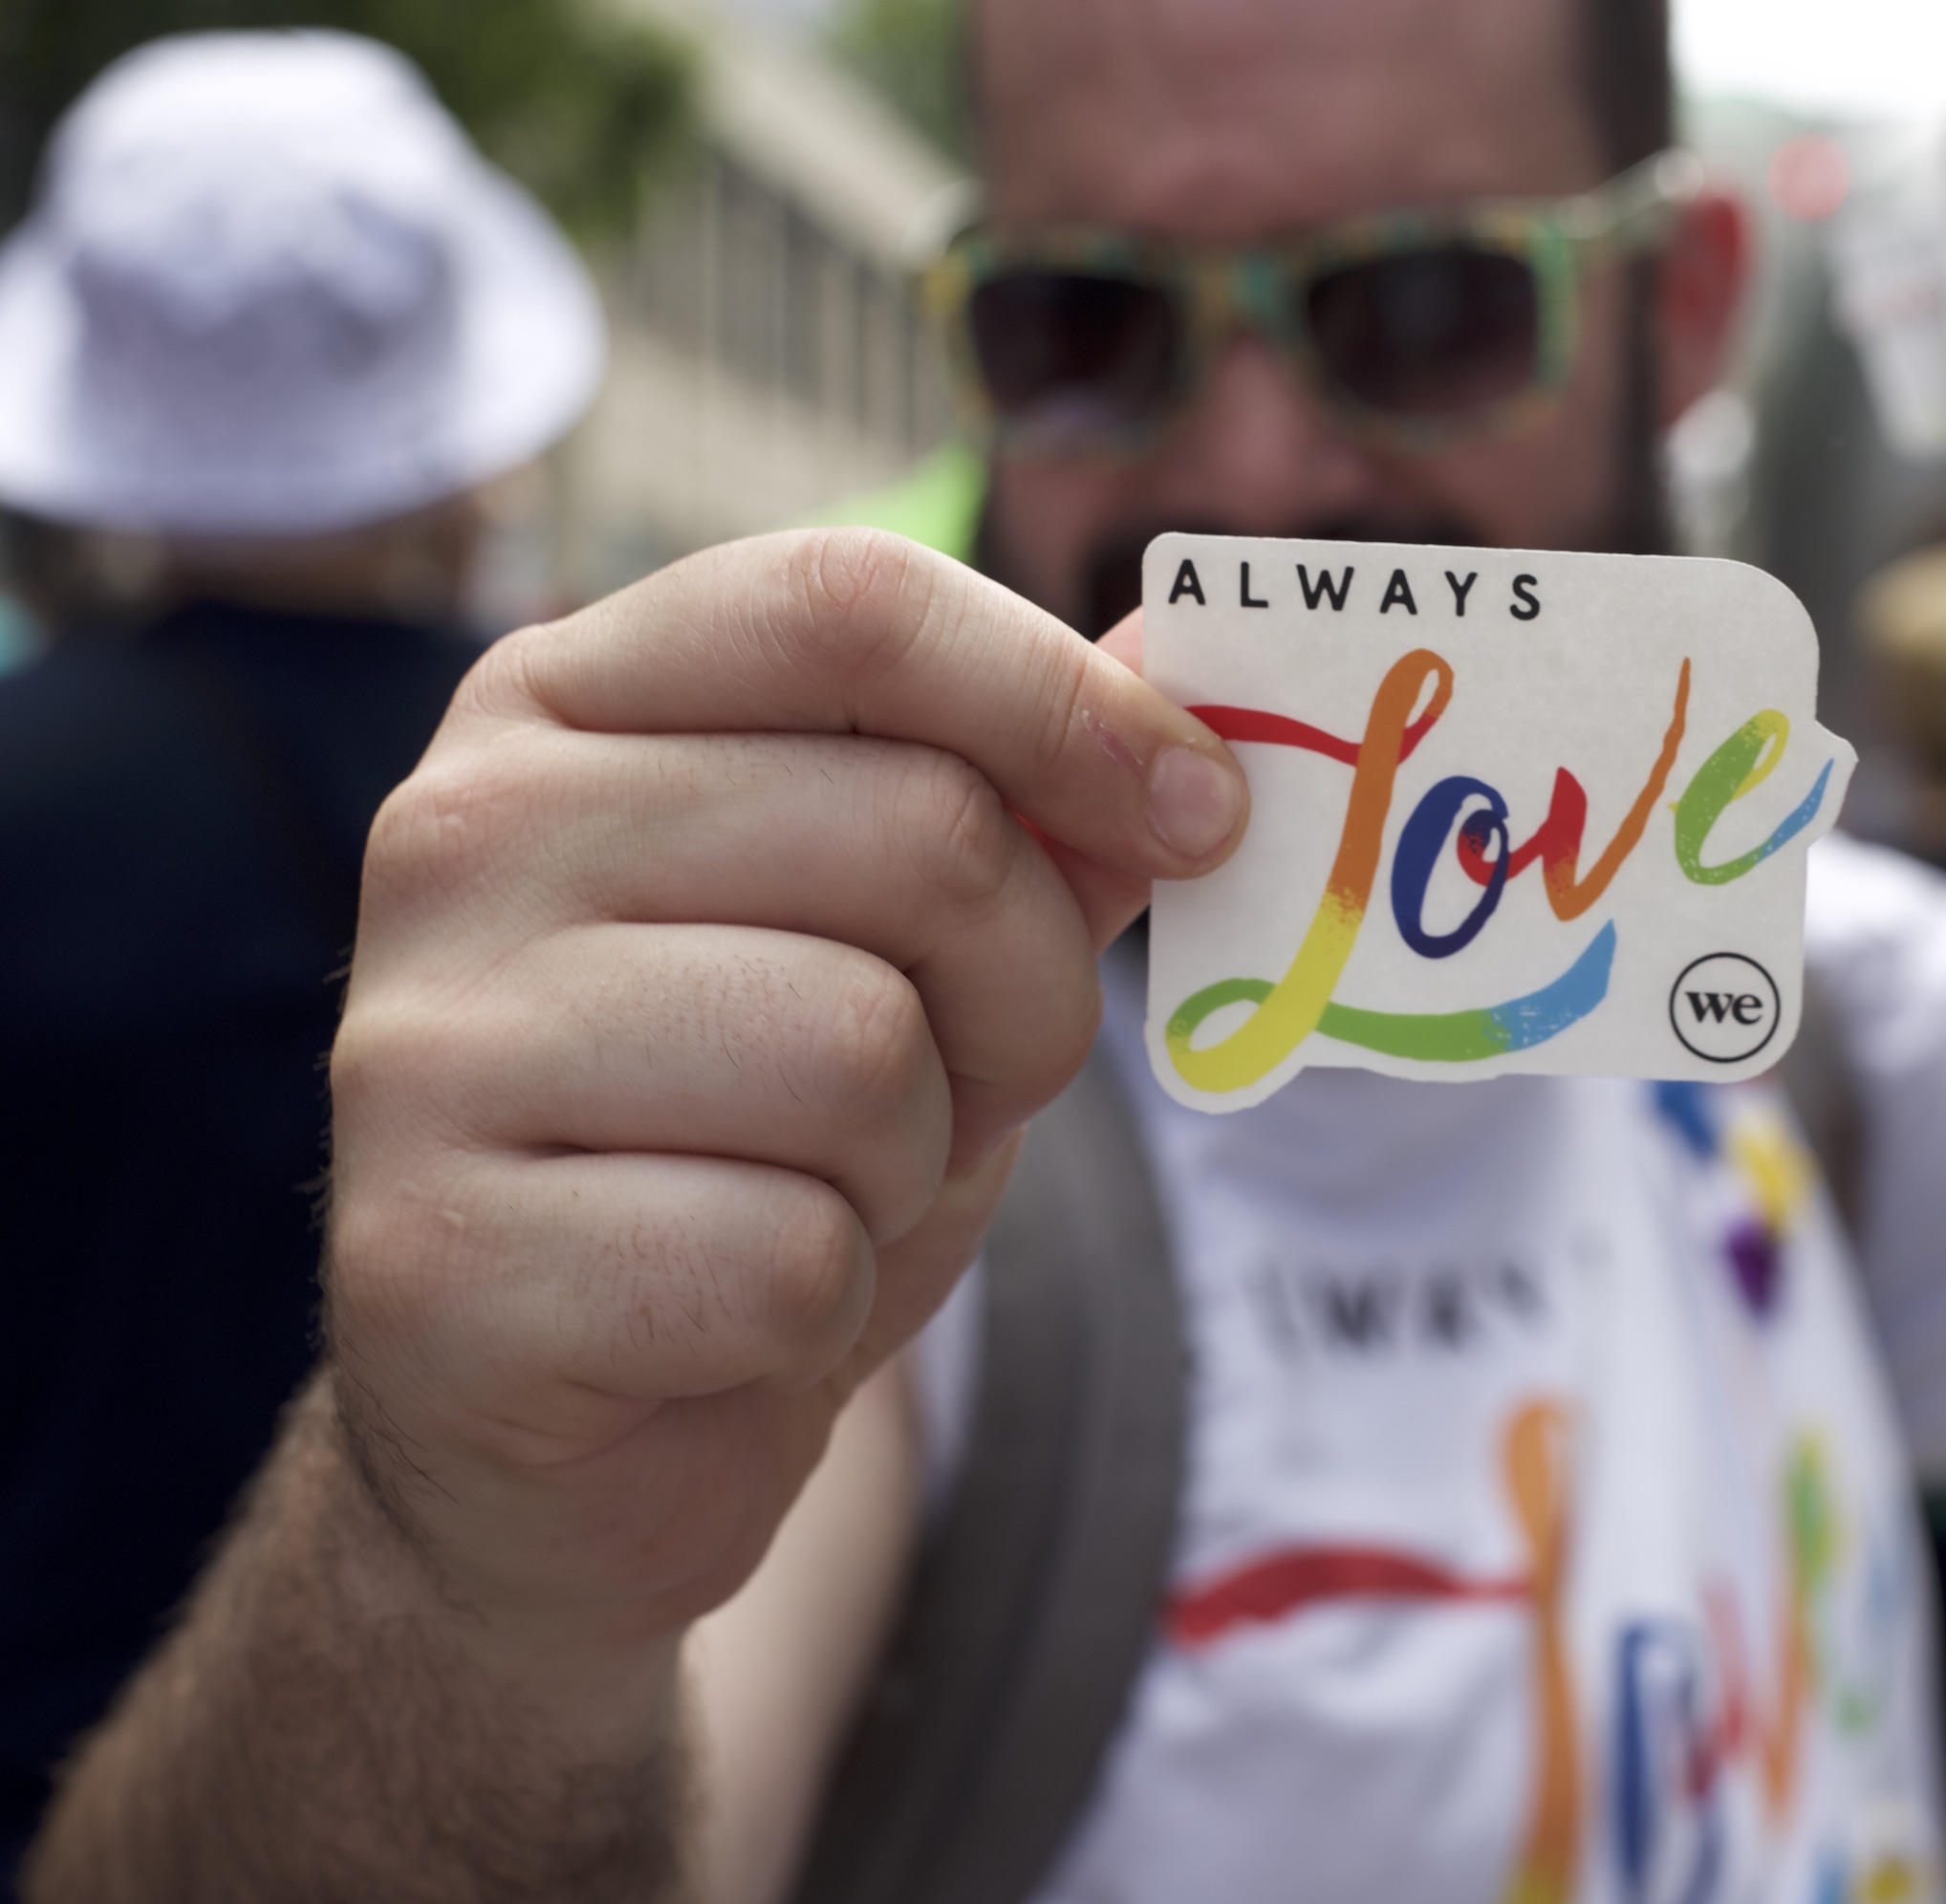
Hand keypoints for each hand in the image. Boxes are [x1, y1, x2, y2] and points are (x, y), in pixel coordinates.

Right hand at [322, 531, 1243, 1667]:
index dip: (1069, 703)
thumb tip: (1188, 643)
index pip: (849, 604)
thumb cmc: (755, 1153)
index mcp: (565, 705)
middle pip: (917, 833)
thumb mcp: (913, 956)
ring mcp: (423, 1044)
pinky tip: (727, 1314)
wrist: (571, 1442)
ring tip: (814, 1194)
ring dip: (912, 1160)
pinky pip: (785, 1253)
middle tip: (967, 1081)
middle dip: (1024, 989)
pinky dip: (823, 1303)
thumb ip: (1031, 807)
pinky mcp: (435, 1260)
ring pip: (862, 1052)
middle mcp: (461, 835)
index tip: (1206, 813)